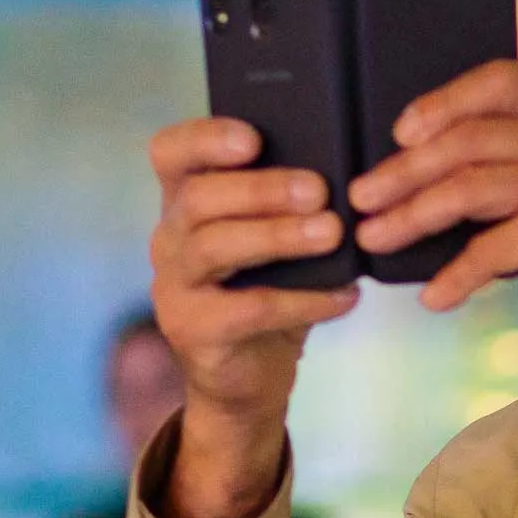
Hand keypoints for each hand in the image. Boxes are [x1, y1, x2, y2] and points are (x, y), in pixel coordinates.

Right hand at [145, 118, 358, 517]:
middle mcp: (169, 238)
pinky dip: (304, 299)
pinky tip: (345, 295)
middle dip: (262, 190)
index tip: (253, 138)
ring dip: (279, 235)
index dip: (204, 139)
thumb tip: (347, 172)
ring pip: (214, 246)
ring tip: (332, 233)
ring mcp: (174, 286)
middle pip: (198, 198)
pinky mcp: (193, 330)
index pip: (170, 153)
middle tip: (319, 190)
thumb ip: (289, 205)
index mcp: (185, 201)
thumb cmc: (268, 291)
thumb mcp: (274, 241)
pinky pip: (248, 308)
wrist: (249, 379)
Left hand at [349, 63, 517, 404]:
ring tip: (375, 238)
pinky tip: (432, 296)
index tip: (401, 132)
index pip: (499, 80)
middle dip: (403, 171)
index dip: (442, 102)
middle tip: (361, 198)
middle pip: (467, 140)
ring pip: (466, 189)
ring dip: (410, 217)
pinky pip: (487, 250)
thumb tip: (429, 158)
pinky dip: (453, 276)